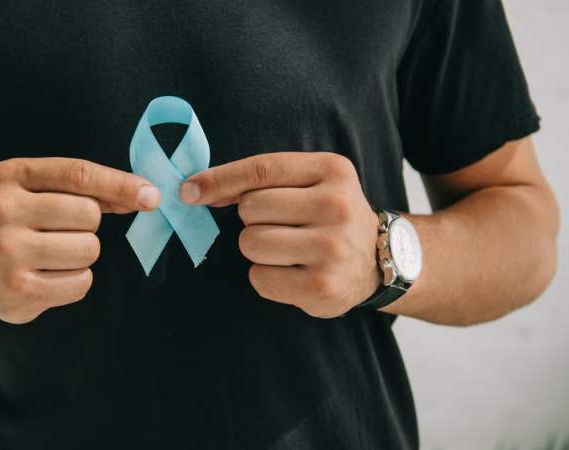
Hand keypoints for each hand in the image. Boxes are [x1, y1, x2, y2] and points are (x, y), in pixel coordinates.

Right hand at [0, 157, 160, 323]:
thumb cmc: (23, 225)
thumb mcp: (43, 194)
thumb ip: (92, 191)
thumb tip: (146, 195)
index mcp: (10, 174)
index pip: (78, 174)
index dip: (120, 184)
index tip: (152, 195)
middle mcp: (3, 208)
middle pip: (88, 214)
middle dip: (89, 227)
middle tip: (62, 233)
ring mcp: (6, 250)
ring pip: (88, 249)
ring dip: (83, 256)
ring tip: (54, 256)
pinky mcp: (16, 288)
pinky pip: (80, 283)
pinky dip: (75, 282)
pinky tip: (49, 278)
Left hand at [180, 152, 380, 317]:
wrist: (379, 259)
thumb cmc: (328, 215)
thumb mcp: (309, 182)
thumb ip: (259, 180)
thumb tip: (198, 189)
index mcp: (332, 170)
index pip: (261, 169)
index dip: (218, 180)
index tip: (189, 191)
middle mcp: (336, 206)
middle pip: (250, 209)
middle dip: (251, 219)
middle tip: (280, 226)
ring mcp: (332, 249)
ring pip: (251, 243)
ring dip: (256, 249)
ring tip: (286, 250)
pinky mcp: (323, 287)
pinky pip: (259, 278)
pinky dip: (265, 277)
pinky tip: (292, 272)